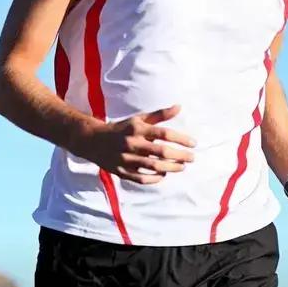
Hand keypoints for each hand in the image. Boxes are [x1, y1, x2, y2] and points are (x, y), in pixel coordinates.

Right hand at [79, 105, 195, 183]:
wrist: (93, 141)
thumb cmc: (121, 129)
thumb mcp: (138, 119)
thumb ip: (159, 115)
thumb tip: (180, 107)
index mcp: (137, 129)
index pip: (164, 134)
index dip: (181, 139)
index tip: (194, 144)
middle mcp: (132, 143)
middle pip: (161, 151)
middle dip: (180, 156)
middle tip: (192, 158)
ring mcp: (126, 159)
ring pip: (153, 166)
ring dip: (171, 168)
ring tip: (181, 167)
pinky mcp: (121, 171)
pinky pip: (140, 178)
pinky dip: (154, 179)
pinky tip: (163, 176)